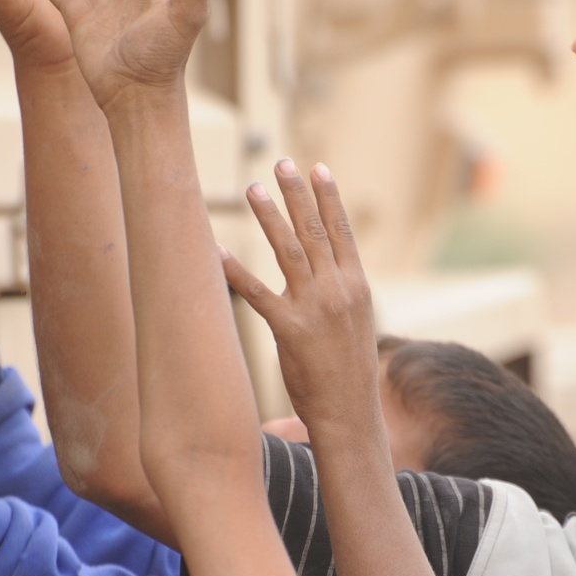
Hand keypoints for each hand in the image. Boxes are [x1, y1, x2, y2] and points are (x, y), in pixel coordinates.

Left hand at [219, 162, 378, 437]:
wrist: (351, 411)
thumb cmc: (350, 372)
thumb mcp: (357, 325)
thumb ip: (342, 294)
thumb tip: (328, 273)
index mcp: (358, 287)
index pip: (343, 232)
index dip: (329, 198)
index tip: (317, 169)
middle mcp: (339, 291)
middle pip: (315, 231)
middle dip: (297, 194)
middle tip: (282, 163)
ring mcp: (315, 308)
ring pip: (289, 251)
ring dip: (270, 216)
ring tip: (254, 188)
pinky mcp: (290, 329)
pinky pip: (258, 293)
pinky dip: (236, 271)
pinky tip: (218, 251)